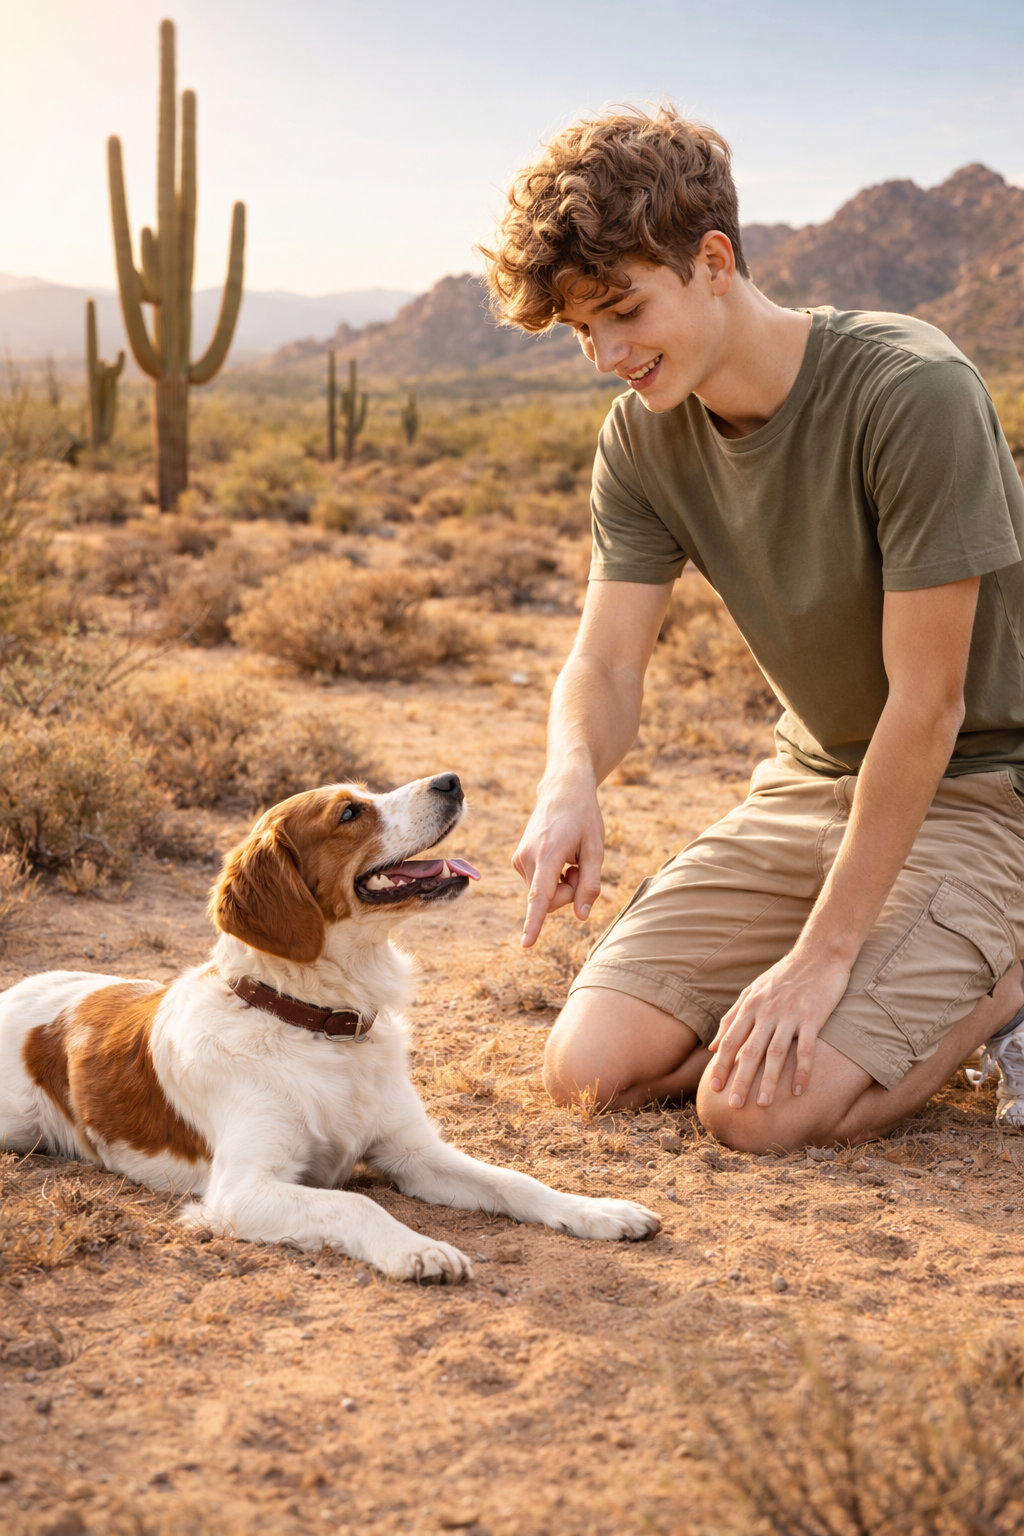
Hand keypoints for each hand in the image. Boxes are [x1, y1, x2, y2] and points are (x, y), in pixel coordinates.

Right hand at [512, 774, 603, 947]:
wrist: (562, 790)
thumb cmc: (584, 817)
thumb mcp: (596, 849)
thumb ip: (590, 884)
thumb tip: (582, 916)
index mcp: (548, 854)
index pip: (540, 896)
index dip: (534, 922)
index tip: (526, 943)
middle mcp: (527, 859)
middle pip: (549, 901)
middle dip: (569, 893)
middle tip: (582, 868)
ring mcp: (520, 860)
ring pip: (544, 895)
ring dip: (563, 884)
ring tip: (571, 858)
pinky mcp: (519, 860)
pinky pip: (539, 885)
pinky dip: (554, 879)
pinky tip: (561, 857)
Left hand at [707, 950, 851, 1108]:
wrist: (819, 953)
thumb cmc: (784, 975)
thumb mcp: (753, 991)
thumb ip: (732, 1018)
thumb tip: (713, 1047)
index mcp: (750, 1006)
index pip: (731, 1040)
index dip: (721, 1065)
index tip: (713, 1088)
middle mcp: (767, 1012)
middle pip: (750, 1051)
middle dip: (740, 1079)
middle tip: (734, 1105)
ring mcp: (790, 1015)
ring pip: (776, 1053)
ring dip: (769, 1081)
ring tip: (763, 1104)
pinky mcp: (813, 1017)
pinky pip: (807, 1049)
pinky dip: (803, 1071)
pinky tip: (800, 1091)